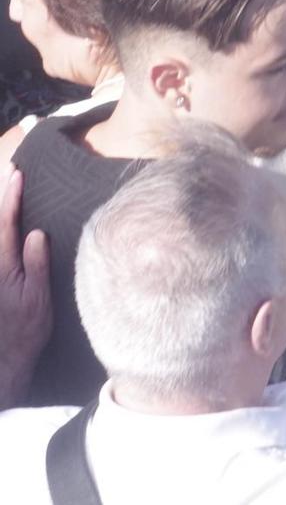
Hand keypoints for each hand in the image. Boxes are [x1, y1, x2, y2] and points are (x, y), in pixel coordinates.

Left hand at [0, 165, 50, 407]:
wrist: (4, 359)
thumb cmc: (27, 331)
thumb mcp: (38, 299)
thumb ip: (35, 265)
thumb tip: (36, 233)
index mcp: (2, 265)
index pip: (5, 223)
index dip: (11, 197)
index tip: (16, 174)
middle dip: (0, 195)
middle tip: (9, 169)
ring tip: (3, 187)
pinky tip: (5, 226)